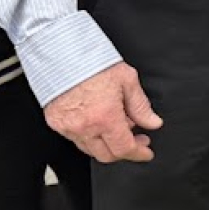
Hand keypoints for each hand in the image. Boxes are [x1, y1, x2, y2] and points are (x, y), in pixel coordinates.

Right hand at [44, 62, 161, 163]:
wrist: (63, 54)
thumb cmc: (93, 63)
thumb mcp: (127, 80)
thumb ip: (141, 106)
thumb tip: (153, 122)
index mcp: (105, 117)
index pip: (124, 149)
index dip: (138, 154)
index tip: (146, 152)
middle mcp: (85, 127)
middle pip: (106, 155)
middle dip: (124, 151)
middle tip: (137, 139)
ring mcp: (67, 127)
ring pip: (90, 149)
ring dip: (106, 144)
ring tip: (119, 127)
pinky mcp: (55, 123)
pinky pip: (75, 139)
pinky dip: (90, 136)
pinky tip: (99, 124)